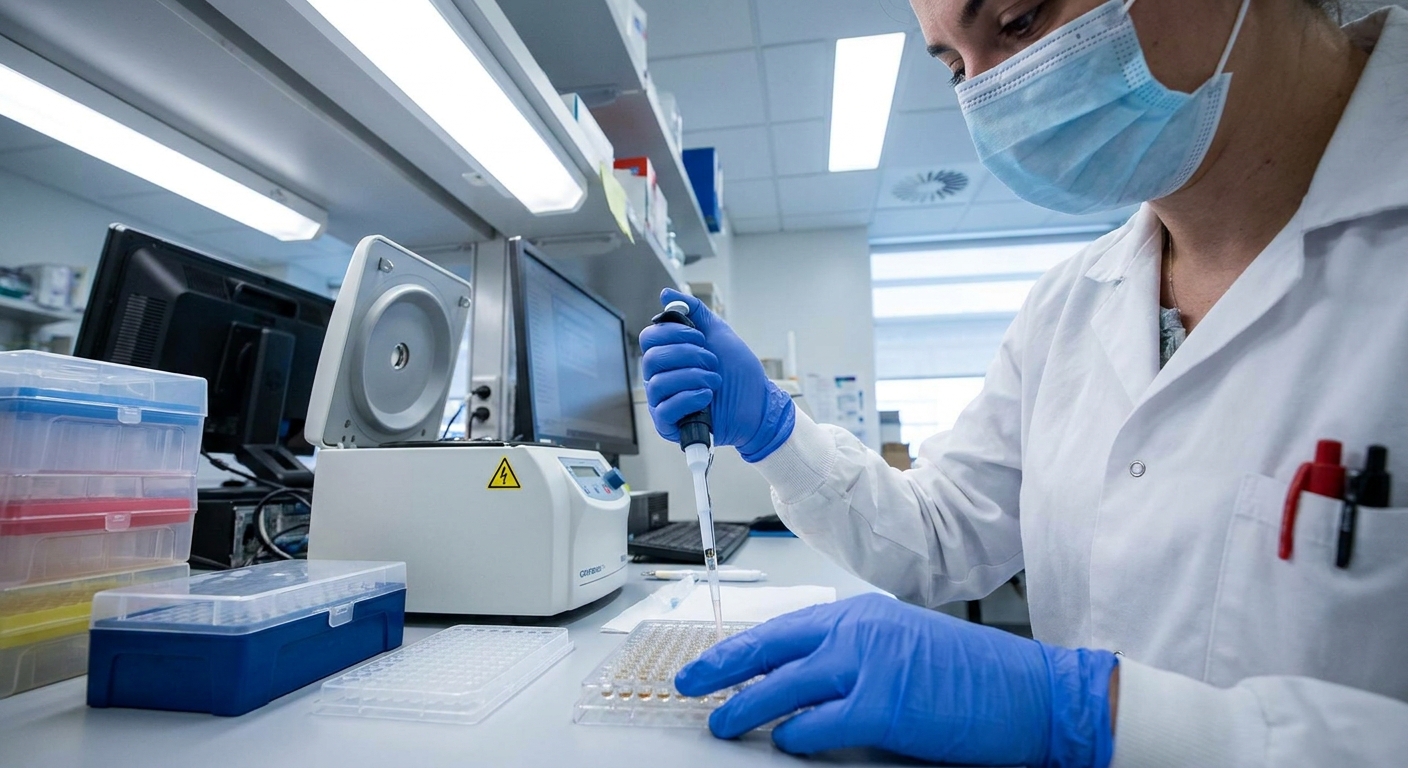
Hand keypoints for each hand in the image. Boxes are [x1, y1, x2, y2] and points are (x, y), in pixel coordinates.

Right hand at [638, 289, 794, 460]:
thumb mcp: (717, 333)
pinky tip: (707, 396)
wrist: (759, 404)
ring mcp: (663, 401)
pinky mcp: (670, 425)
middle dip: (687, 355)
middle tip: (711, 360)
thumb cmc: (738, 372)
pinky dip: (688, 398)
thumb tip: (665, 294)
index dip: (674, 334)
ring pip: (658, 383)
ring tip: (715, 380)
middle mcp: (661, 377)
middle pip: (650, 358)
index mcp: (668, 355)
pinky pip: (664, 410)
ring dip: (693, 377)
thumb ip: (693, 311)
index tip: (700, 338)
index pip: (649, 338)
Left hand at [676, 593, 1117, 767]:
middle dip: (721, 668)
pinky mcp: (881, 704)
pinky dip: (796, 737)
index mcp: (864, 613)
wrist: (1036, 694)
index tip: (712, 660)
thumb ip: (855, 658)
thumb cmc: (977, 678)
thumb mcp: (906, 648)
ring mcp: (868, 664)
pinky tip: (784, 743)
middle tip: (688, 684)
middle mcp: (859, 629)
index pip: (784, 627)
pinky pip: (816, 725)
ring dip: (744, 707)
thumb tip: (802, 685)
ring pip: (782, 687)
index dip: (741, 647)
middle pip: (769, 647)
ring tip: (720, 722)